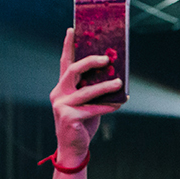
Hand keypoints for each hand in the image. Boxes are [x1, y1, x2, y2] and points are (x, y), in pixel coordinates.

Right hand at [49, 29, 123, 166]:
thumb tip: (116, 78)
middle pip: (73, 71)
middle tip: (106, 58)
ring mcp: (62, 105)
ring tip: (120, 83)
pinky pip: (93, 108)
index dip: (68, 46)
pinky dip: (108, 106)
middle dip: (90, 62)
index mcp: (62, 87)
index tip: (72, 30)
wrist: (73, 149)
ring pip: (86, 91)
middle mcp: (59, 93)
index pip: (65, 63)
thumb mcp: (88, 104)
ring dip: (105, 86)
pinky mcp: (69, 117)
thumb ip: (94, 91)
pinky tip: (120, 103)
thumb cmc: (83, 124)